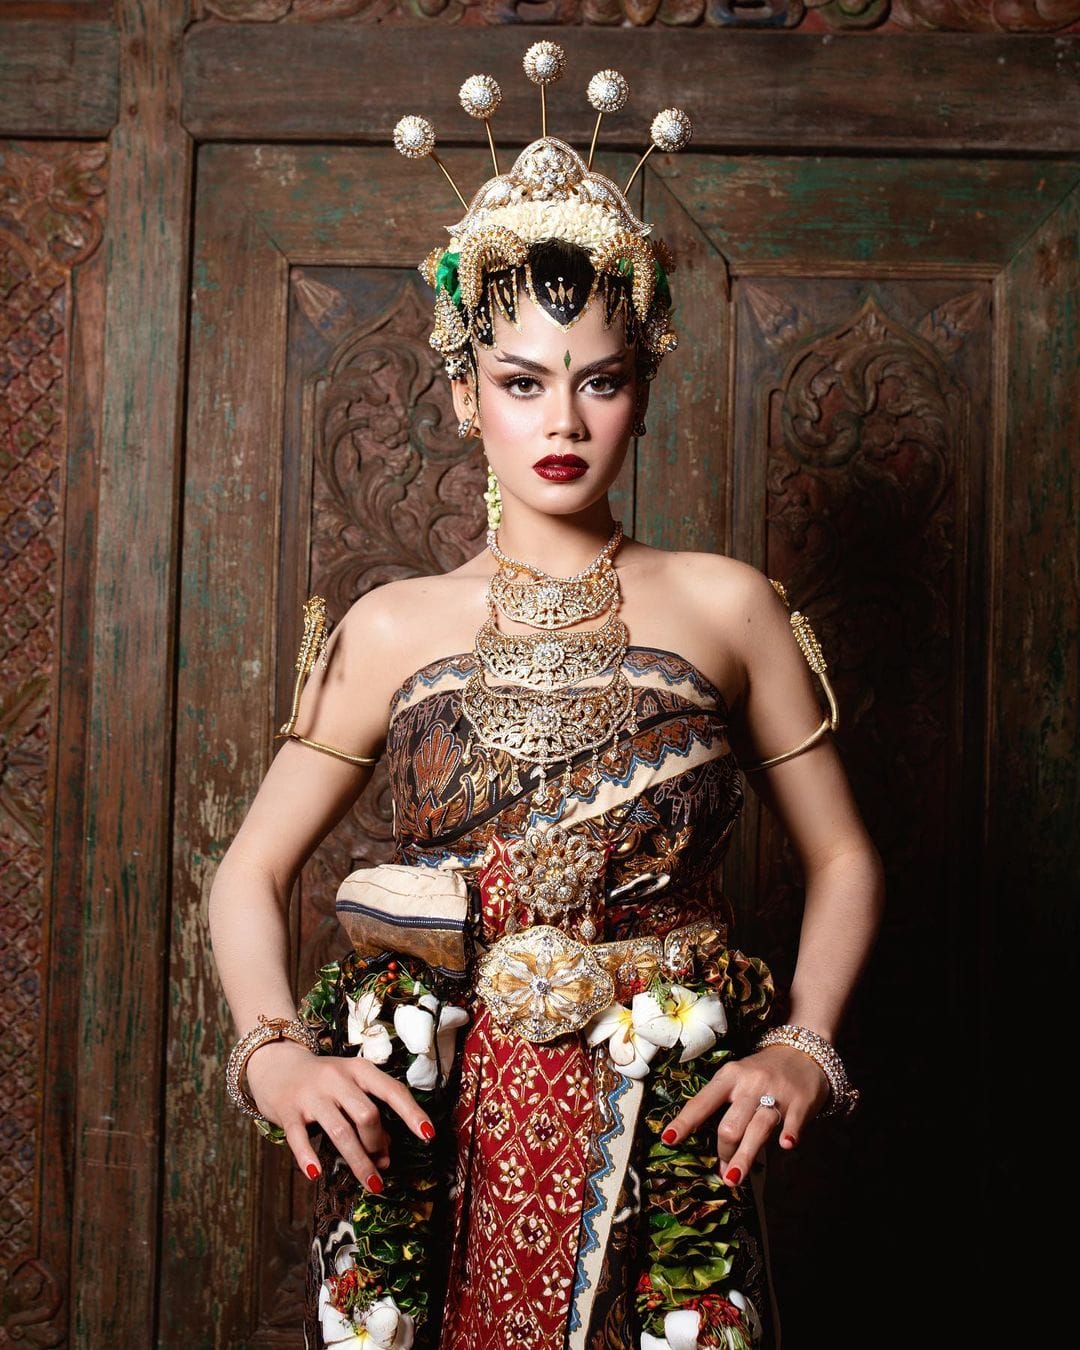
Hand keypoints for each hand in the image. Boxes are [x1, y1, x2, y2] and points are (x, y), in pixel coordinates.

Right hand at [244, 1040, 434, 1190]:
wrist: (277, 1065)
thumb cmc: (324, 1082)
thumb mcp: (351, 1088)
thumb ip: (370, 1117)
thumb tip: (386, 1157)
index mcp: (359, 1070)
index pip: (392, 1090)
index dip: (412, 1113)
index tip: (429, 1135)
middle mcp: (337, 1078)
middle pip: (367, 1114)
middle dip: (379, 1144)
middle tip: (383, 1165)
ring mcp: (311, 1094)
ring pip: (340, 1130)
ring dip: (359, 1161)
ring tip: (372, 1184)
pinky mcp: (288, 1111)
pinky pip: (299, 1137)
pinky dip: (308, 1156)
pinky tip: (316, 1173)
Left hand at [660, 1045, 829, 1185]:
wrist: (803, 1052)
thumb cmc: (762, 1073)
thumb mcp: (739, 1079)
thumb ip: (728, 1111)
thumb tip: (719, 1157)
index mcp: (729, 1076)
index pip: (702, 1102)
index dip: (684, 1122)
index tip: (668, 1140)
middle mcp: (750, 1083)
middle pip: (730, 1125)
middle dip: (724, 1152)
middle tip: (725, 1172)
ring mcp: (776, 1092)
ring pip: (757, 1128)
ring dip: (744, 1157)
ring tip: (733, 1178)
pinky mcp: (801, 1101)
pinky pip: (792, 1121)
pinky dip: (789, 1134)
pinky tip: (786, 1146)